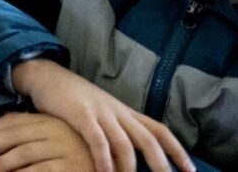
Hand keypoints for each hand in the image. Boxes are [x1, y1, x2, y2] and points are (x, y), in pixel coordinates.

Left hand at [0, 112, 93, 171]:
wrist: (111, 166)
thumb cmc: (79, 152)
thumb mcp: (56, 136)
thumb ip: (35, 132)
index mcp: (50, 121)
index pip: (14, 121)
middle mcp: (56, 131)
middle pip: (14, 135)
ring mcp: (63, 149)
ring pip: (23, 154)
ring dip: (1, 163)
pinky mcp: (70, 168)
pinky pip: (38, 171)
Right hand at [12, 60, 193, 171]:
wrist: (46, 76)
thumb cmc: (72, 98)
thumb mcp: (100, 110)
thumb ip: (114, 128)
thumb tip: (129, 154)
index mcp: (125, 112)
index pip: (159, 130)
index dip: (177, 150)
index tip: (191, 170)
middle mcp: (117, 112)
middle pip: (148, 140)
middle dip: (161, 165)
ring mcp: (100, 113)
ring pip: (124, 145)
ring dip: (129, 170)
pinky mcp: (80, 115)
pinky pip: (97, 141)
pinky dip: (103, 160)